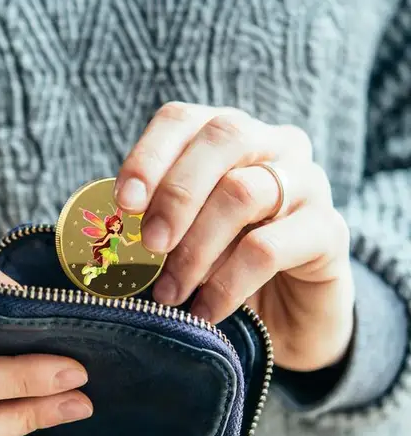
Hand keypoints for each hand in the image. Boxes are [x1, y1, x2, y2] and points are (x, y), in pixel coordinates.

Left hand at [114, 102, 354, 371]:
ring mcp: (308, 183)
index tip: (123, 204)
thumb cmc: (223, 265)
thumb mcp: (183, 237)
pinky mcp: (329, 231)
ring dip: (194, 249)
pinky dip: (225, 284)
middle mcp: (273, 145)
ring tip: (169, 293)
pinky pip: (268, 249)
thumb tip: (107, 227)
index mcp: (228, 138)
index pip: (183, 119)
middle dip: (175, 196)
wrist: (287, 315)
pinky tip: (204, 312)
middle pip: (221, 139)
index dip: (147, 156)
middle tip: (149, 247)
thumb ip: (153, 220)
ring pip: (242, 193)